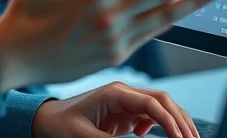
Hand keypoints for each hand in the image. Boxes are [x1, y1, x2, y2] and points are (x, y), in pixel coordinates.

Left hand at [31, 82, 198, 137]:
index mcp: (114, 93)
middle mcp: (123, 93)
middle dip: (180, 120)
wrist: (45, 121)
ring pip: (160, 107)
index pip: (153, 103)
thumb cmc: (60, 126)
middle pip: (163, 101)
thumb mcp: (84, 137)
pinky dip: (159, 125)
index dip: (171, 121)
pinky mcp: (124, 112)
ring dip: (174, 122)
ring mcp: (125, 102)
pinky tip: (146, 135)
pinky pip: (150, 115)